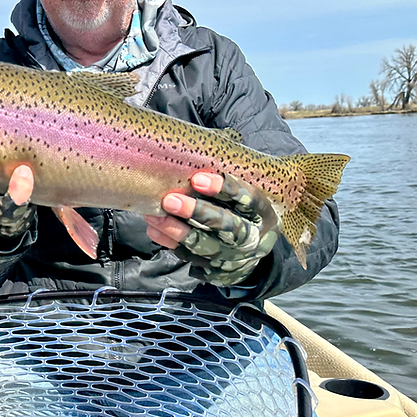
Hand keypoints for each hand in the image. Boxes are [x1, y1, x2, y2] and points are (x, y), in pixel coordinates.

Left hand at [145, 172, 279, 286]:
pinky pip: (192, 258)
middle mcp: (251, 237)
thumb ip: (227, 175)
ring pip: (205, 245)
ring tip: (154, 216)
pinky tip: (154, 230)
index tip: (197, 179)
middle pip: (226, 226)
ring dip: (177, 230)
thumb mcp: (246, 193)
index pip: (247, 199)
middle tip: (170, 201)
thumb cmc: (242, 210)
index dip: (224, 189)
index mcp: (262, 213)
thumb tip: (198, 146)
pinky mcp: (216, 270)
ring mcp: (234, 257)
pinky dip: (171, 243)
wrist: (253, 251)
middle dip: (197, 212)